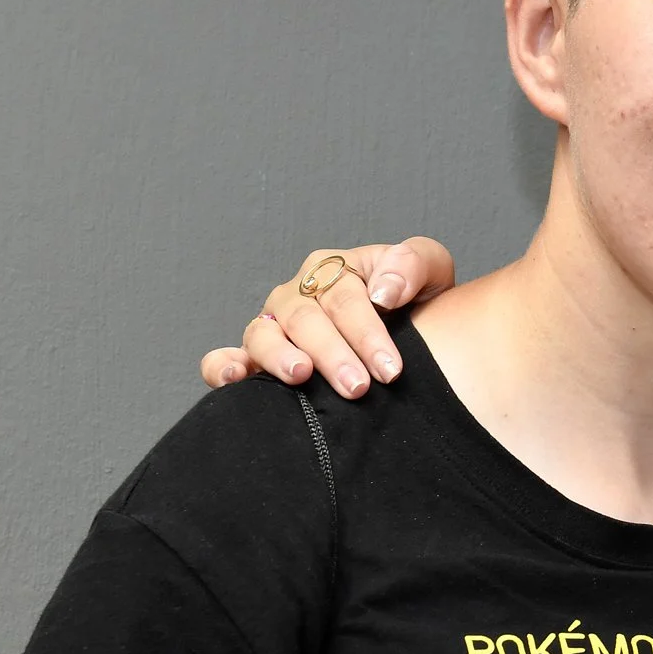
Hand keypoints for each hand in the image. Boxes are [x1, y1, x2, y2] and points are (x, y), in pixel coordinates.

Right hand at [199, 238, 456, 397]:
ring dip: (280, 358)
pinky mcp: (254, 357)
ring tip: (302, 377)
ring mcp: (272, 325)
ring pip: (262, 335)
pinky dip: (222, 367)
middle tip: (358, 388)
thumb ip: (413, 265)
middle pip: (306, 320)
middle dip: (333, 355)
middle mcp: (296, 295)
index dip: (367, 334)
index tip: (390, 368)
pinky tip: (234, 378)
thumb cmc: (414, 300)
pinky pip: (224, 358)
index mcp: (333, 269)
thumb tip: (384, 292)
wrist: (409, 329)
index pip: (345, 298)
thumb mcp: (430, 274)